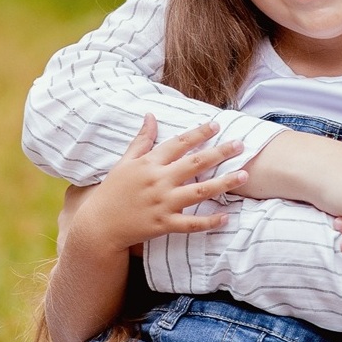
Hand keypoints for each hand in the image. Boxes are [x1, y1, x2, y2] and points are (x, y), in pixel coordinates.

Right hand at [60, 114, 247, 253]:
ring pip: (199, 192)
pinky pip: (191, 224)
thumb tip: (150, 115)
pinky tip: (226, 217)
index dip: (198, 133)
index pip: (178, 143)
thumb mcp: (124, 162)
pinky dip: (209, 222)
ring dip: (223, 183)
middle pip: (195, 164)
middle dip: (219, 152)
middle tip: (241, 144)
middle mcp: (158, 181)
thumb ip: (141, 140)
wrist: (98, 226)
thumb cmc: (112, 191)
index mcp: (149, 164)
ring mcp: (162, 204)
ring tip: (244, 175)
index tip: (217, 125)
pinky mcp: (163, 225)